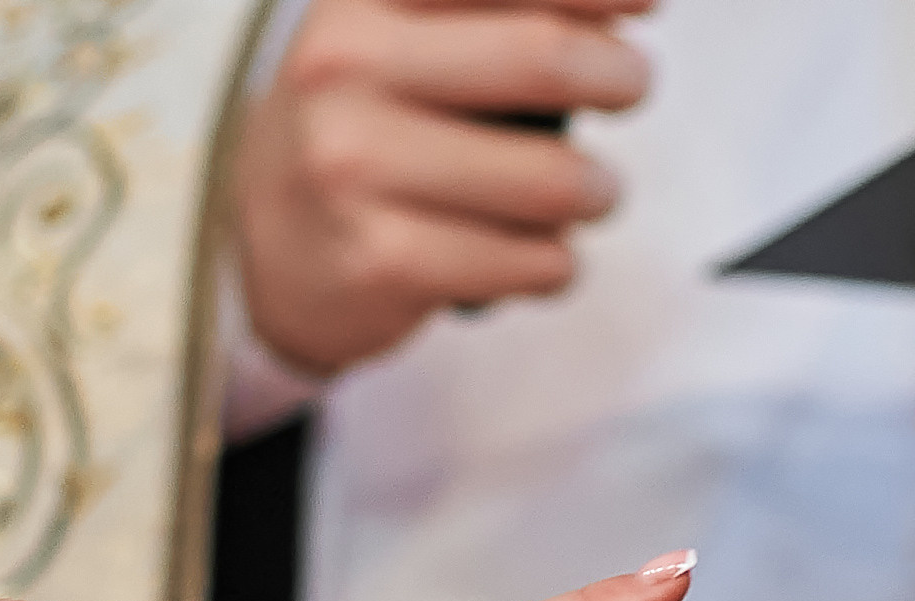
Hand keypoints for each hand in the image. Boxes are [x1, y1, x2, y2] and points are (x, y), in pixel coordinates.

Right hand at [233, 0, 653, 373]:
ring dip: (595, 189)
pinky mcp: (382, 260)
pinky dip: (556, 261)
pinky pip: (537, 260)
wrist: (266, 255)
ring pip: (556, 180)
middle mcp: (342, 69)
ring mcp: (353, 168)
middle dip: (620, 75)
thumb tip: (626, 6)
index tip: (648, 2)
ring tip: (582, 192)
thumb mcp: (391, 41)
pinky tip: (528, 253)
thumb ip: (486, 15)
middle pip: (542, 57)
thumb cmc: (359, 136)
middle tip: (629, 85)